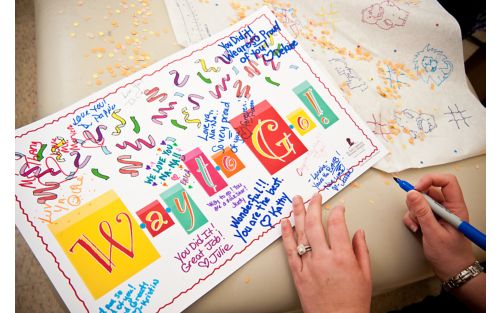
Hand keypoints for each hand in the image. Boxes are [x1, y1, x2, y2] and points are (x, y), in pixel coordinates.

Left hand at [281, 193, 371, 312]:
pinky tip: (284, 223)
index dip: (338, 212)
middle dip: (314, 206)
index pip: (337, 225)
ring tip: (296, 200)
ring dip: (298, 214)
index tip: (339, 207)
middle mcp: (324, 259)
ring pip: (301, 234)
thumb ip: (361, 250)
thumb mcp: (365, 275)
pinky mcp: (298, 274)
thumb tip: (358, 232)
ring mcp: (309, 266)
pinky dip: (286, 235)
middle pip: (316, 225)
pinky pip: (290, 251)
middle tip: (315, 195)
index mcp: (342, 258)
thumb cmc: (353, 302)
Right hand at [402, 173, 475, 280]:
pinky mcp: (430, 220)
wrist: (453, 272)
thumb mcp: (434, 233)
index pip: (446, 182)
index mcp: (456, 207)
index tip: (417, 188)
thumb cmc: (451, 256)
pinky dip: (412, 219)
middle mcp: (447, 208)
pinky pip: (417, 212)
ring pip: (420, 202)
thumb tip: (412, 194)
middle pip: (429, 190)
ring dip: (413, 212)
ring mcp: (438, 214)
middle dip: (417, 200)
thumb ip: (422, 212)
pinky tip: (416, 229)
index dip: (430, 180)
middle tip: (414, 211)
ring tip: (417, 225)